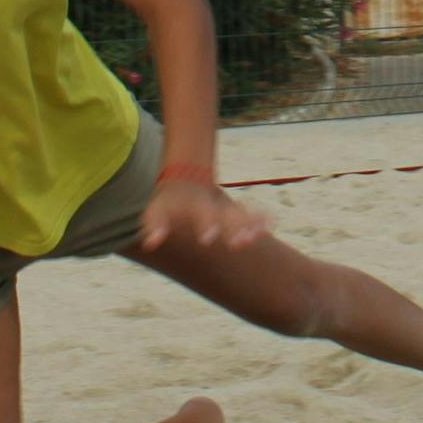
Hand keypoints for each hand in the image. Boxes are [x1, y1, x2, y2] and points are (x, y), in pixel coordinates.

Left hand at [134, 173, 269, 253]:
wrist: (185, 177)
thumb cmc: (168, 201)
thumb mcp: (157, 210)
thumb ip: (155, 226)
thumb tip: (150, 244)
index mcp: (194, 205)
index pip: (202, 215)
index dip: (205, 226)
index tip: (207, 240)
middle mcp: (213, 205)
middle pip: (226, 216)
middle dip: (233, 229)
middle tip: (239, 244)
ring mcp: (224, 207)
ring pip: (240, 215)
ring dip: (249, 226)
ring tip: (257, 236)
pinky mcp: (233, 210)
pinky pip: (249, 213)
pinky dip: (260, 218)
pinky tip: (271, 224)